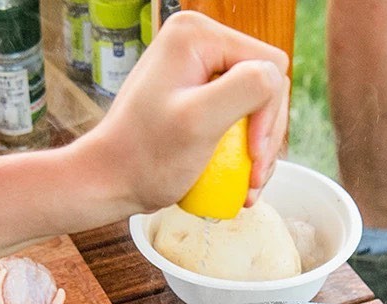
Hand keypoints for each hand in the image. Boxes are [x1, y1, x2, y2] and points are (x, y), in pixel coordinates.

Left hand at [86, 11, 290, 213]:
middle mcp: (199, 44)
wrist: (110, 181)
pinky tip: (240, 182)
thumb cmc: (147, 157)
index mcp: (197, 35)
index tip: (252, 156)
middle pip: (266, 87)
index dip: (270, 114)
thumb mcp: (199, 121)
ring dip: (260, 150)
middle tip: (254, 178)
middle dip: (267, 136)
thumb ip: (245, 88)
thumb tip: (276, 78)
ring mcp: (199, 72)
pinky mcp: (198, 99)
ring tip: (249, 186)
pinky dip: (243, 153)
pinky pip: (238, 120)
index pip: (269, 65)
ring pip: (257, 107)